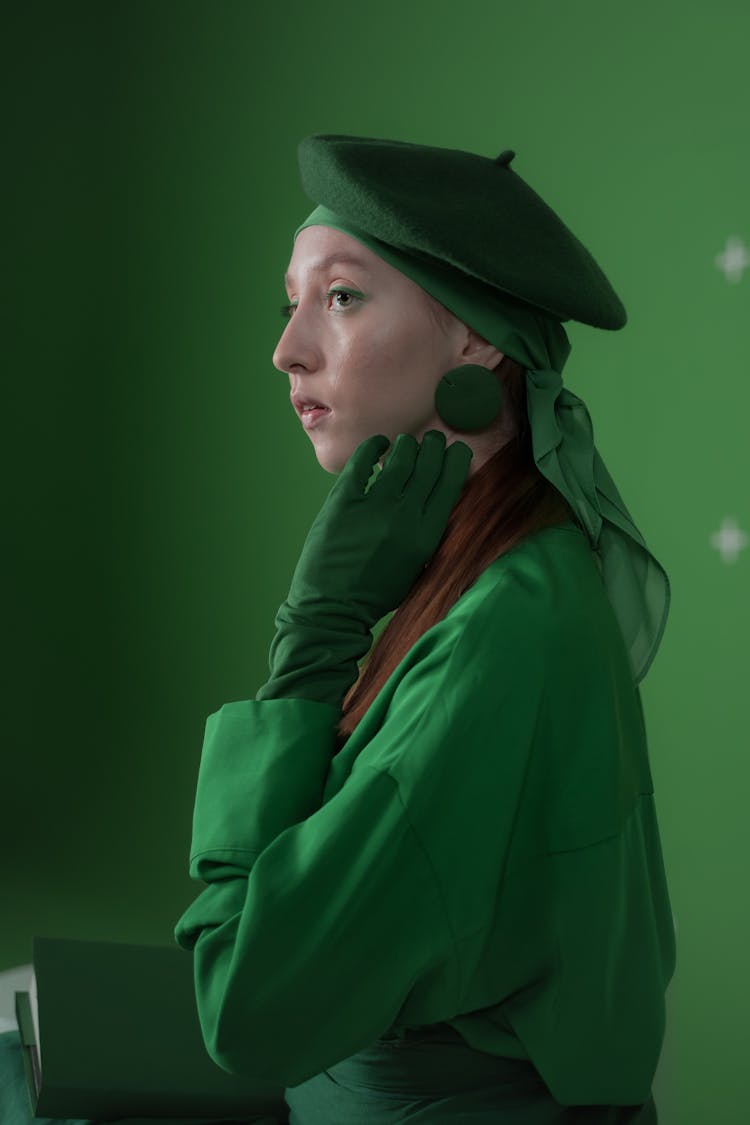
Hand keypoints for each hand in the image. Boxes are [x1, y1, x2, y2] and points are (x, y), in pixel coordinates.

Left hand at [256, 430, 471, 706]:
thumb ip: (430, 537)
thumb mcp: (417, 570)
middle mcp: (404, 516)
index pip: (450, 485)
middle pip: (427, 467)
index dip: (456, 461)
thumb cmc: (376, 595)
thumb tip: (440, 500)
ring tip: (406, 444)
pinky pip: (362, 463)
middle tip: (433, 439)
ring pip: (399, 460)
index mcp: (425, 536)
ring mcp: (372, 506)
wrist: (332, 609)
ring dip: (406, 446)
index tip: (457, 450)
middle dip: (434, 447)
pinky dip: (372, 448)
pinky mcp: (342, 502)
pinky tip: (378, 444)